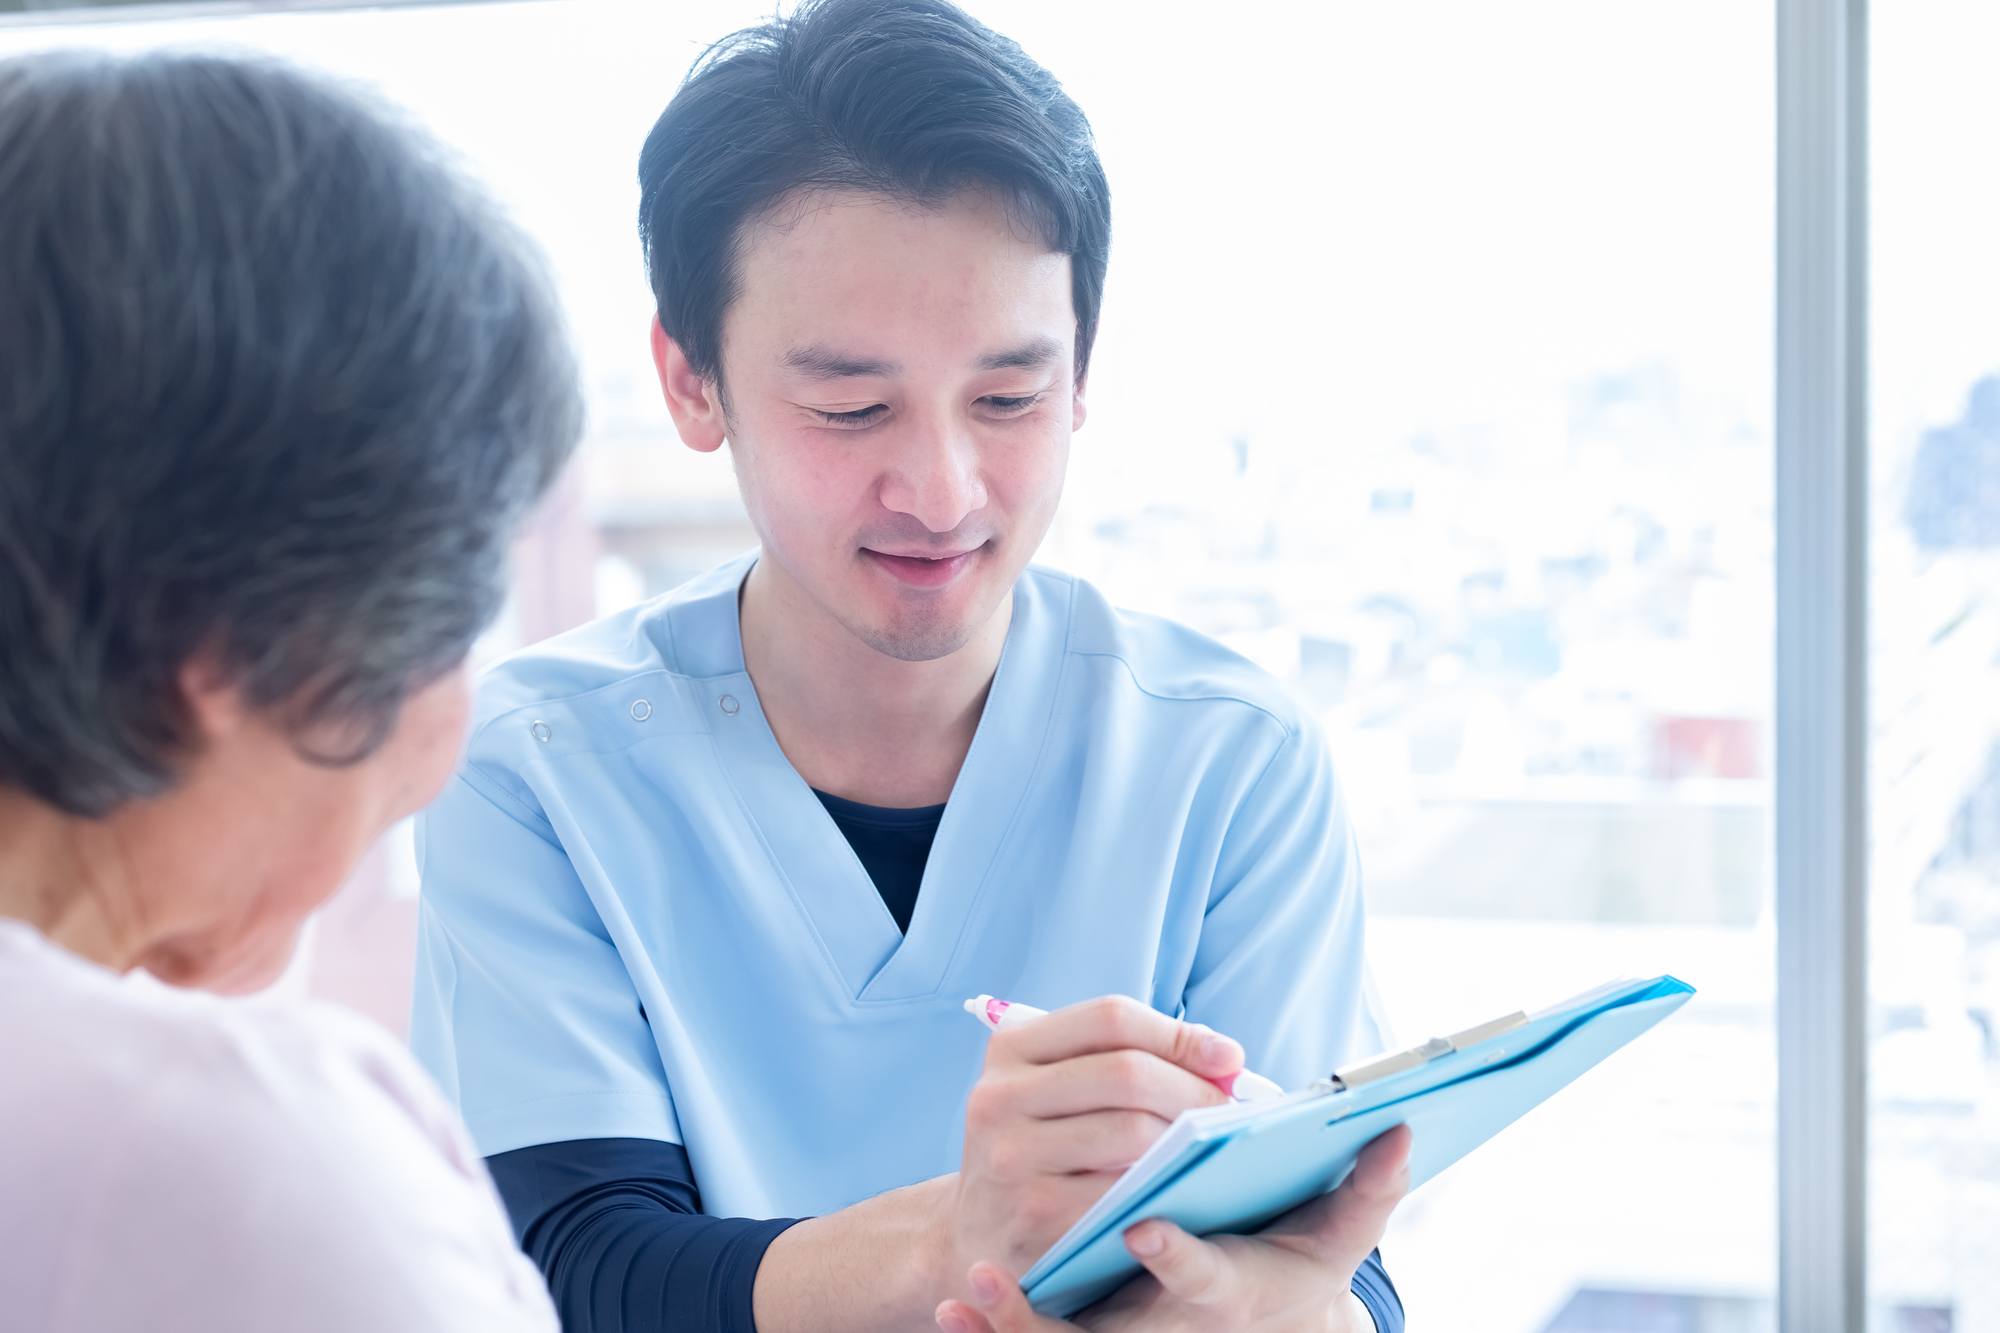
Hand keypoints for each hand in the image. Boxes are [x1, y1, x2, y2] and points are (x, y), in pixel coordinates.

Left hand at [936, 1124, 1412, 1332]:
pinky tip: (954, 1301)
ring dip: (1006, 1330)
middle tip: (986, 1277)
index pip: (1205, 1283)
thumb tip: (1403, 1130)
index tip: (1144, 1225)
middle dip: (1039, 1324)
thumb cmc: (1295, 1262)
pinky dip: (994, 1328)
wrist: (1255, 1312)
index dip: (1178, 1258)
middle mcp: (1174, 1326)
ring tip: (962, 1293)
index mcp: (1230, 1294)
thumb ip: (1370, 1191)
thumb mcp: (1339, 1237)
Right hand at [938, 997, 1244, 1296]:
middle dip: (1194, 1088)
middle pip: (1126, 1072)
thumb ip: (1119, 1062)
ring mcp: (1013, 1158)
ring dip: (1188, 1138)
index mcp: (1009, 1049)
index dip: (1178, 1033)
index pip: (1110, 1017)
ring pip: (1133, 1131)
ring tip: (1210, 1145)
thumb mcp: (1052, 1091)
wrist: (978, 1235)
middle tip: (1229, 1108)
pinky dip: (1164, 1185)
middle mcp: (1000, 1097)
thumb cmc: (1040, 1150)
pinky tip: (1179, 1187)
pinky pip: (1126, 1192)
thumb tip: (1222, 1059)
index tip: (1228, 1056)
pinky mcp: (1036, 1216)